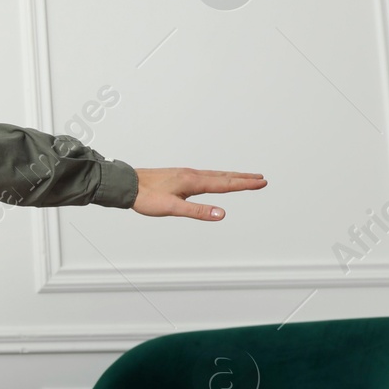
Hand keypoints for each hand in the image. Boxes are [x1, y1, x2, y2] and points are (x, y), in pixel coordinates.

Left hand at [133, 168, 266, 219]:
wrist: (126, 184)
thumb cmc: (146, 197)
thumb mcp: (172, 208)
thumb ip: (197, 211)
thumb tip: (221, 214)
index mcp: (193, 181)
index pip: (225, 184)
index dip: (244, 185)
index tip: (262, 182)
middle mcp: (192, 175)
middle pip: (223, 177)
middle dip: (243, 178)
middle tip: (261, 178)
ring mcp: (185, 174)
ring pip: (214, 175)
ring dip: (231, 176)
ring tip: (244, 177)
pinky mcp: (178, 176)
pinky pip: (205, 175)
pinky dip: (217, 176)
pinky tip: (214, 179)